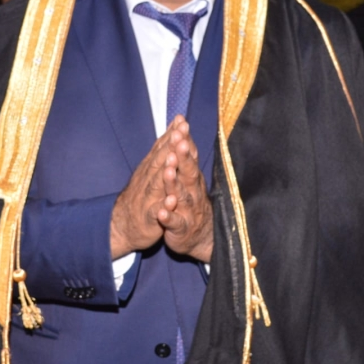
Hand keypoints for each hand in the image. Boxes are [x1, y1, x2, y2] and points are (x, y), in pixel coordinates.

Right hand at [110, 127, 174, 257]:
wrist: (123, 224)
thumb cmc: (142, 195)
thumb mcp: (150, 171)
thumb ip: (161, 151)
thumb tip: (172, 129)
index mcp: (150, 169)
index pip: (161, 148)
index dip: (171, 134)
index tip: (181, 120)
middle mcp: (148, 180)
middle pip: (160, 160)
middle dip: (170, 145)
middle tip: (180, 130)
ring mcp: (147, 198)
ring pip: (157, 183)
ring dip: (166, 172)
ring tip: (173, 159)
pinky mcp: (149, 217)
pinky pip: (156, 212)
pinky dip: (163, 207)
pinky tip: (171, 201)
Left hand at [158, 116, 212, 262]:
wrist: (201, 237)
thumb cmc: (192, 202)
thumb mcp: (190, 179)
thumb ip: (186, 156)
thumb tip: (183, 129)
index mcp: (192, 178)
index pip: (190, 157)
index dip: (186, 141)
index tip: (181, 125)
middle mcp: (193, 191)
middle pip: (188, 172)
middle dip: (184, 157)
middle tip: (180, 142)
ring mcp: (188, 210)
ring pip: (181, 195)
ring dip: (174, 183)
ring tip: (168, 171)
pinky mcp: (181, 228)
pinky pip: (175, 222)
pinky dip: (169, 217)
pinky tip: (162, 212)